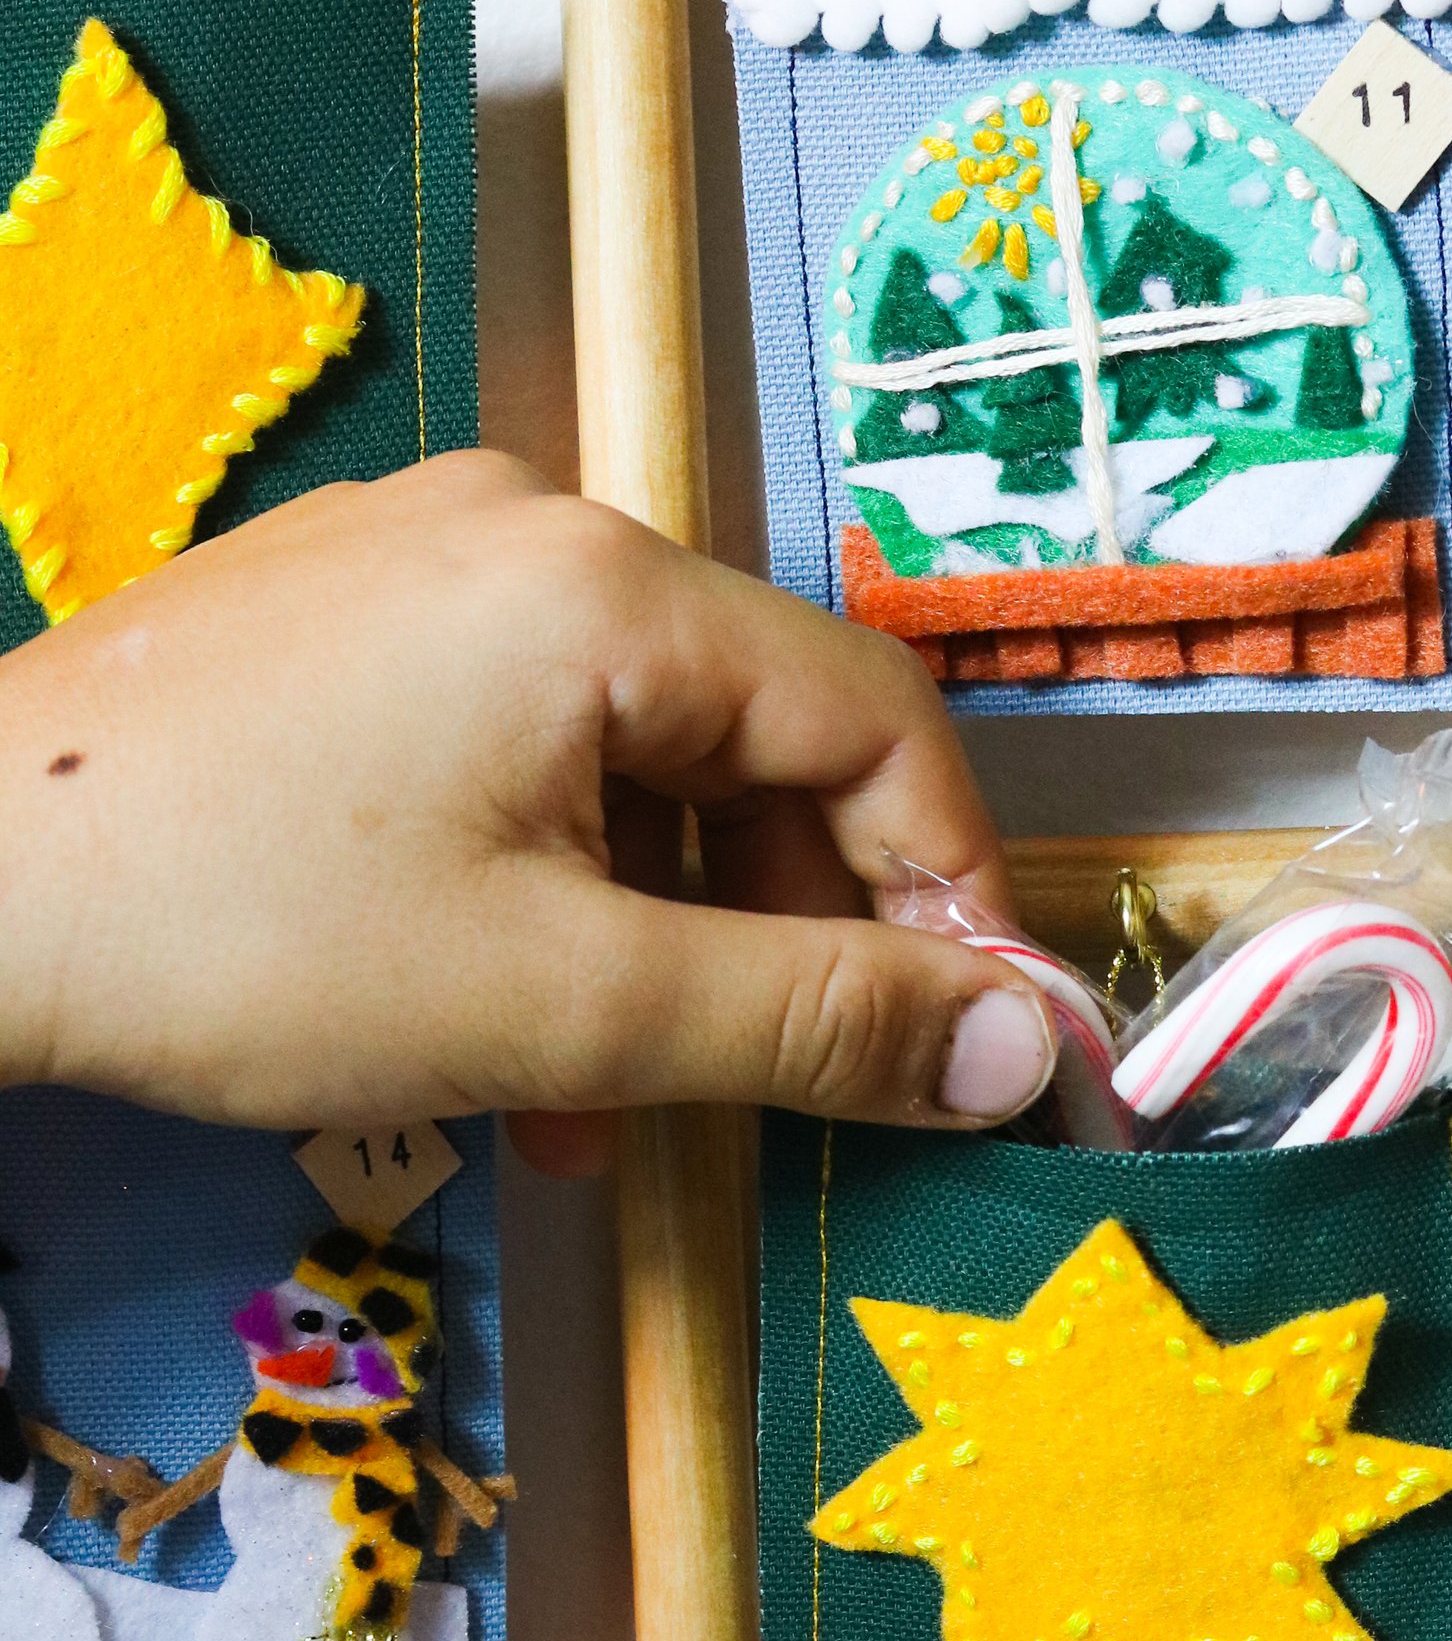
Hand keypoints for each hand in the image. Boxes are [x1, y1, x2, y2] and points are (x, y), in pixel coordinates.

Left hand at [0, 455, 1058, 1171]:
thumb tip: (1019, 1055)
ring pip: (635, 760)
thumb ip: (815, 1024)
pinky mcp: (337, 620)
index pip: (879, 720)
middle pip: (756, 737)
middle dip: (785, 935)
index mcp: (605, 586)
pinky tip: (497, 1023)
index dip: (953, 895)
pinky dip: (554, 886)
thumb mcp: (570, 1008)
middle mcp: (525, 530)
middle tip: (772, 1099)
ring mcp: (417, 562)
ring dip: (661, 939)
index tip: (975, 1045)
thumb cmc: (243, 936)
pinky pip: (520, 747)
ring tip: (592, 1110)